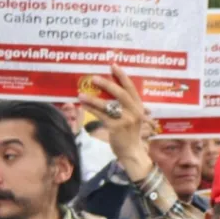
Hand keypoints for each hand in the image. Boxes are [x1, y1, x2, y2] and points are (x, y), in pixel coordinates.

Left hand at [78, 64, 152, 180]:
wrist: (132, 152)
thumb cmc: (129, 134)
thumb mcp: (132, 118)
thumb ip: (125, 106)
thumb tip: (109, 93)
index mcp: (139, 107)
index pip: (131, 88)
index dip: (122, 76)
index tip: (113, 65)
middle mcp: (134, 112)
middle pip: (120, 93)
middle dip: (107, 83)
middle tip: (93, 77)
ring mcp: (126, 120)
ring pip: (108, 105)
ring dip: (93, 98)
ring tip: (80, 93)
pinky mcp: (116, 128)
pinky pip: (101, 116)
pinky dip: (91, 109)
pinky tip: (82, 105)